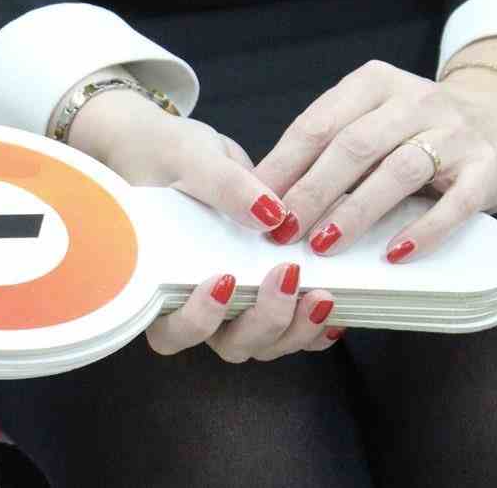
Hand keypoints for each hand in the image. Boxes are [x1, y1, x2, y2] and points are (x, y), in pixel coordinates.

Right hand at [66, 89, 344, 358]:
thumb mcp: (192, 159)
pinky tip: (333, 305)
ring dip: (296, 327)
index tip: (224, 279)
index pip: (172, 329)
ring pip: (267, 342)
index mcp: (163, 281)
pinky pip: (295, 328)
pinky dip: (316, 325)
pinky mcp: (268, 295)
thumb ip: (224, 186)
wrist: (190, 154)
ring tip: (322, 293)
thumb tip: (269, 214)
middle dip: (264, 320)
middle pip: (230, 343)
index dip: (198, 320)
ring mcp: (236, 305)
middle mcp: (199, 303)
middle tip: (287, 275)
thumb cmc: (169, 157)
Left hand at [252, 60, 496, 261]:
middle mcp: (415, 100)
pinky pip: (455, 202)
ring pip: (398, 171)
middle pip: (353, 147)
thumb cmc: (417, 130)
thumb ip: (328, 147)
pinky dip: (424, 230)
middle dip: (312, 192)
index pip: (318, 124)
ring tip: (324, 245)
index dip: (283, 166)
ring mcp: (455, 132)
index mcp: (373, 84)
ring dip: (356, 211)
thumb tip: (265, 196)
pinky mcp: (487, 166)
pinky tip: (394, 254)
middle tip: (282, 232)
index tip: (255, 204)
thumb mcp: (371, 120)